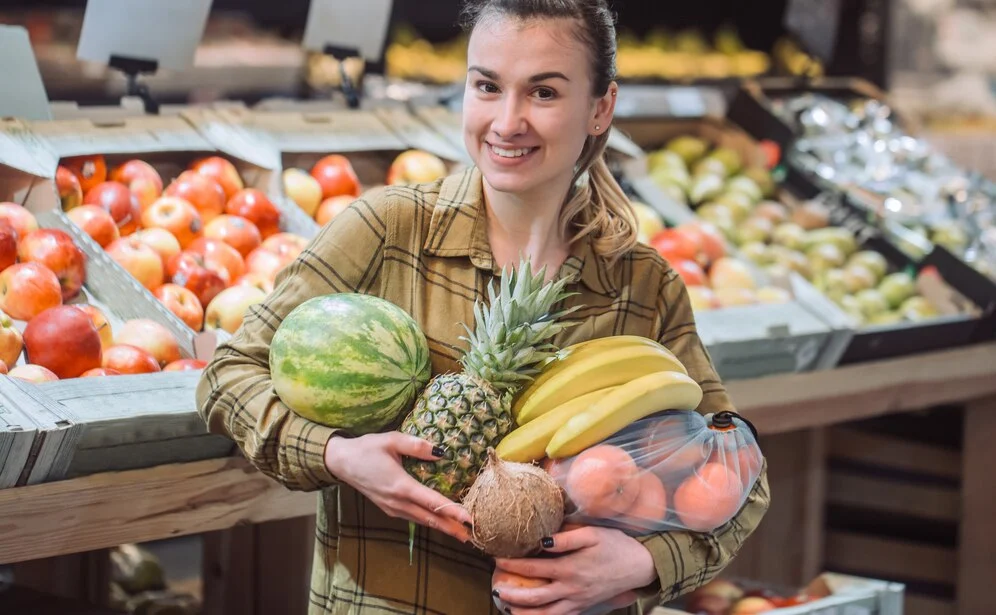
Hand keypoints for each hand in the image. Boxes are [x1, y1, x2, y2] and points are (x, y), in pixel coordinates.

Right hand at [325, 432, 471, 542]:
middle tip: (472, 536)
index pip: (432, 502)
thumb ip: (416, 445)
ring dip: (442, 527)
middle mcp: (397, 502)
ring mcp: (392, 508)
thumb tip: (441, 452)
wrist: (341, 462)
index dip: (452, 511)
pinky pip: (413, 518)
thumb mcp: (391, 440)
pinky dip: (428, 521)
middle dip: (452, 528)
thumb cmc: (366, 448)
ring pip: (422, 521)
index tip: (469, 519)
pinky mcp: (389, 508)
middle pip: (430, 518)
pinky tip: (438, 522)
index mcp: (400, 486)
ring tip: (461, 533)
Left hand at [492, 526, 655, 614]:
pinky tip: (532, 614)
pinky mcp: (583, 607)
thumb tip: (541, 541)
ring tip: (507, 608)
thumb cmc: (616, 545)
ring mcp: (577, 602)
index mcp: (571, 569)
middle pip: (534, 597)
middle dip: (511, 595)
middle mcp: (571, 589)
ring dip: (524, 613)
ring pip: (545, 614)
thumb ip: (565, 538)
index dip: (512, 565)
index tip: (497, 558)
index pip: (533, 569)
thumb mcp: (592, 534)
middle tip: (495, 589)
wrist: (640, 566)